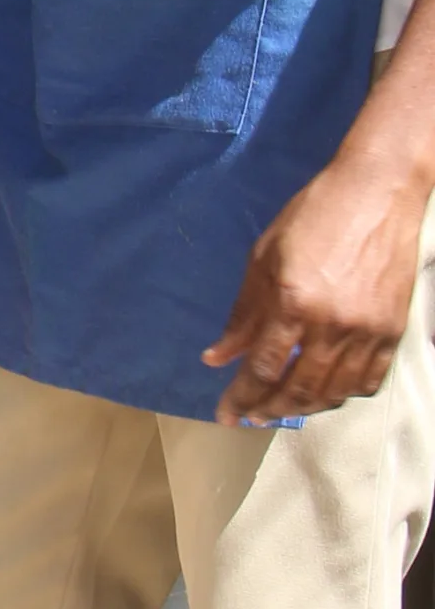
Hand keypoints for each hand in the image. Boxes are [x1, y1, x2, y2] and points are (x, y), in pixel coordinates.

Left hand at [204, 154, 428, 426]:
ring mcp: (367, 330)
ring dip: (304, 408)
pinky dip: (344, 394)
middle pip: (297, 389)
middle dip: (268, 410)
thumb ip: (243, 313)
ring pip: (333, 392)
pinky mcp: (392, 330)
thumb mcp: (264, 256)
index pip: (262, 368)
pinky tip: (325, 393)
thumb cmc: (314, 215)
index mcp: (292, 302)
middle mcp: (331, 324)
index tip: (225, 415)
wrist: (378, 190)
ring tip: (282, 409)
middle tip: (250, 418)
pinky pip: (368, 380)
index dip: (240, 397)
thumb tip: (217, 357)